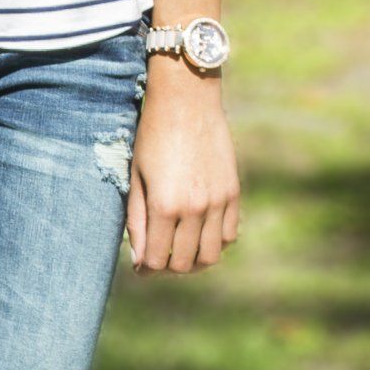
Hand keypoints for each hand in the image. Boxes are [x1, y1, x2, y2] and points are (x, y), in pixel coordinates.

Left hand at [125, 73, 240, 273]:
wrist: (187, 100)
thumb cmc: (152, 135)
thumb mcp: (136, 177)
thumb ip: (137, 220)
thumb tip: (139, 259)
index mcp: (164, 205)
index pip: (156, 260)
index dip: (146, 269)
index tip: (141, 266)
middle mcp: (194, 208)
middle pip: (185, 264)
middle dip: (168, 267)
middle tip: (159, 257)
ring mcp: (218, 202)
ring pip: (211, 256)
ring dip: (194, 261)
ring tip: (180, 250)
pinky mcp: (233, 193)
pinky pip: (229, 235)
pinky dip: (214, 242)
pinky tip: (199, 233)